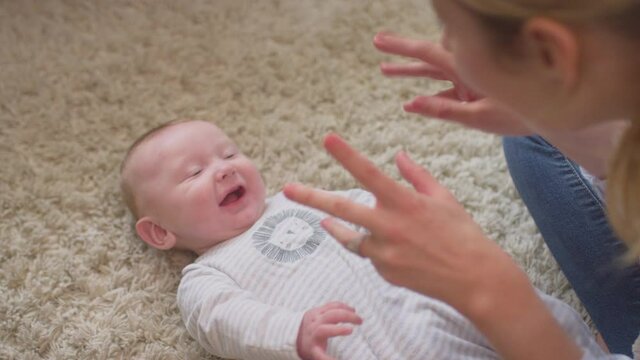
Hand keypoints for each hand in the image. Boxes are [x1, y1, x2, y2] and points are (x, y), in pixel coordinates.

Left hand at [284, 134, 522, 314]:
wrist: (473, 278)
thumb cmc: (461, 233)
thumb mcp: (443, 198)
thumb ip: (416, 175)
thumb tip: (398, 155)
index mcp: (404, 202)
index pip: (369, 173)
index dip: (346, 155)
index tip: (327, 139)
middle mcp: (389, 226)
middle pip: (341, 207)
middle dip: (311, 196)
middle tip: (287, 188)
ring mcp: (383, 252)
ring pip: (349, 236)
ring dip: (335, 226)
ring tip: (322, 218)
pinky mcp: (383, 271)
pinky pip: (368, 254)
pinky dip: (371, 246)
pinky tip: (387, 246)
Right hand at [296, 302, 362, 359]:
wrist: (291, 341)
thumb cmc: (311, 328)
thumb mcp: (318, 316)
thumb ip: (332, 312)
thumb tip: (352, 309)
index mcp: (315, 313)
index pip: (333, 306)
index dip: (346, 307)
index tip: (355, 312)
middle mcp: (313, 323)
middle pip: (331, 315)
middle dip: (347, 316)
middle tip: (360, 320)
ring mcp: (312, 336)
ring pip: (324, 330)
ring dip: (338, 329)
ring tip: (350, 330)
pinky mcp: (312, 350)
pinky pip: (320, 354)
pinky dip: (328, 358)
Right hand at [374, 32, 530, 135]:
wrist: (552, 113)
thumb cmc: (520, 114)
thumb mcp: (480, 117)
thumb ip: (444, 110)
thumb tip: (411, 104)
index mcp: (467, 68)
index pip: (427, 53)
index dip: (401, 47)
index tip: (379, 41)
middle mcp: (466, 68)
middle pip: (427, 56)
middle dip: (401, 52)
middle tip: (377, 43)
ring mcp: (470, 77)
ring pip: (434, 70)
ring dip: (411, 71)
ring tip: (385, 70)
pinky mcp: (475, 89)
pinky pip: (446, 89)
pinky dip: (429, 94)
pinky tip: (410, 103)